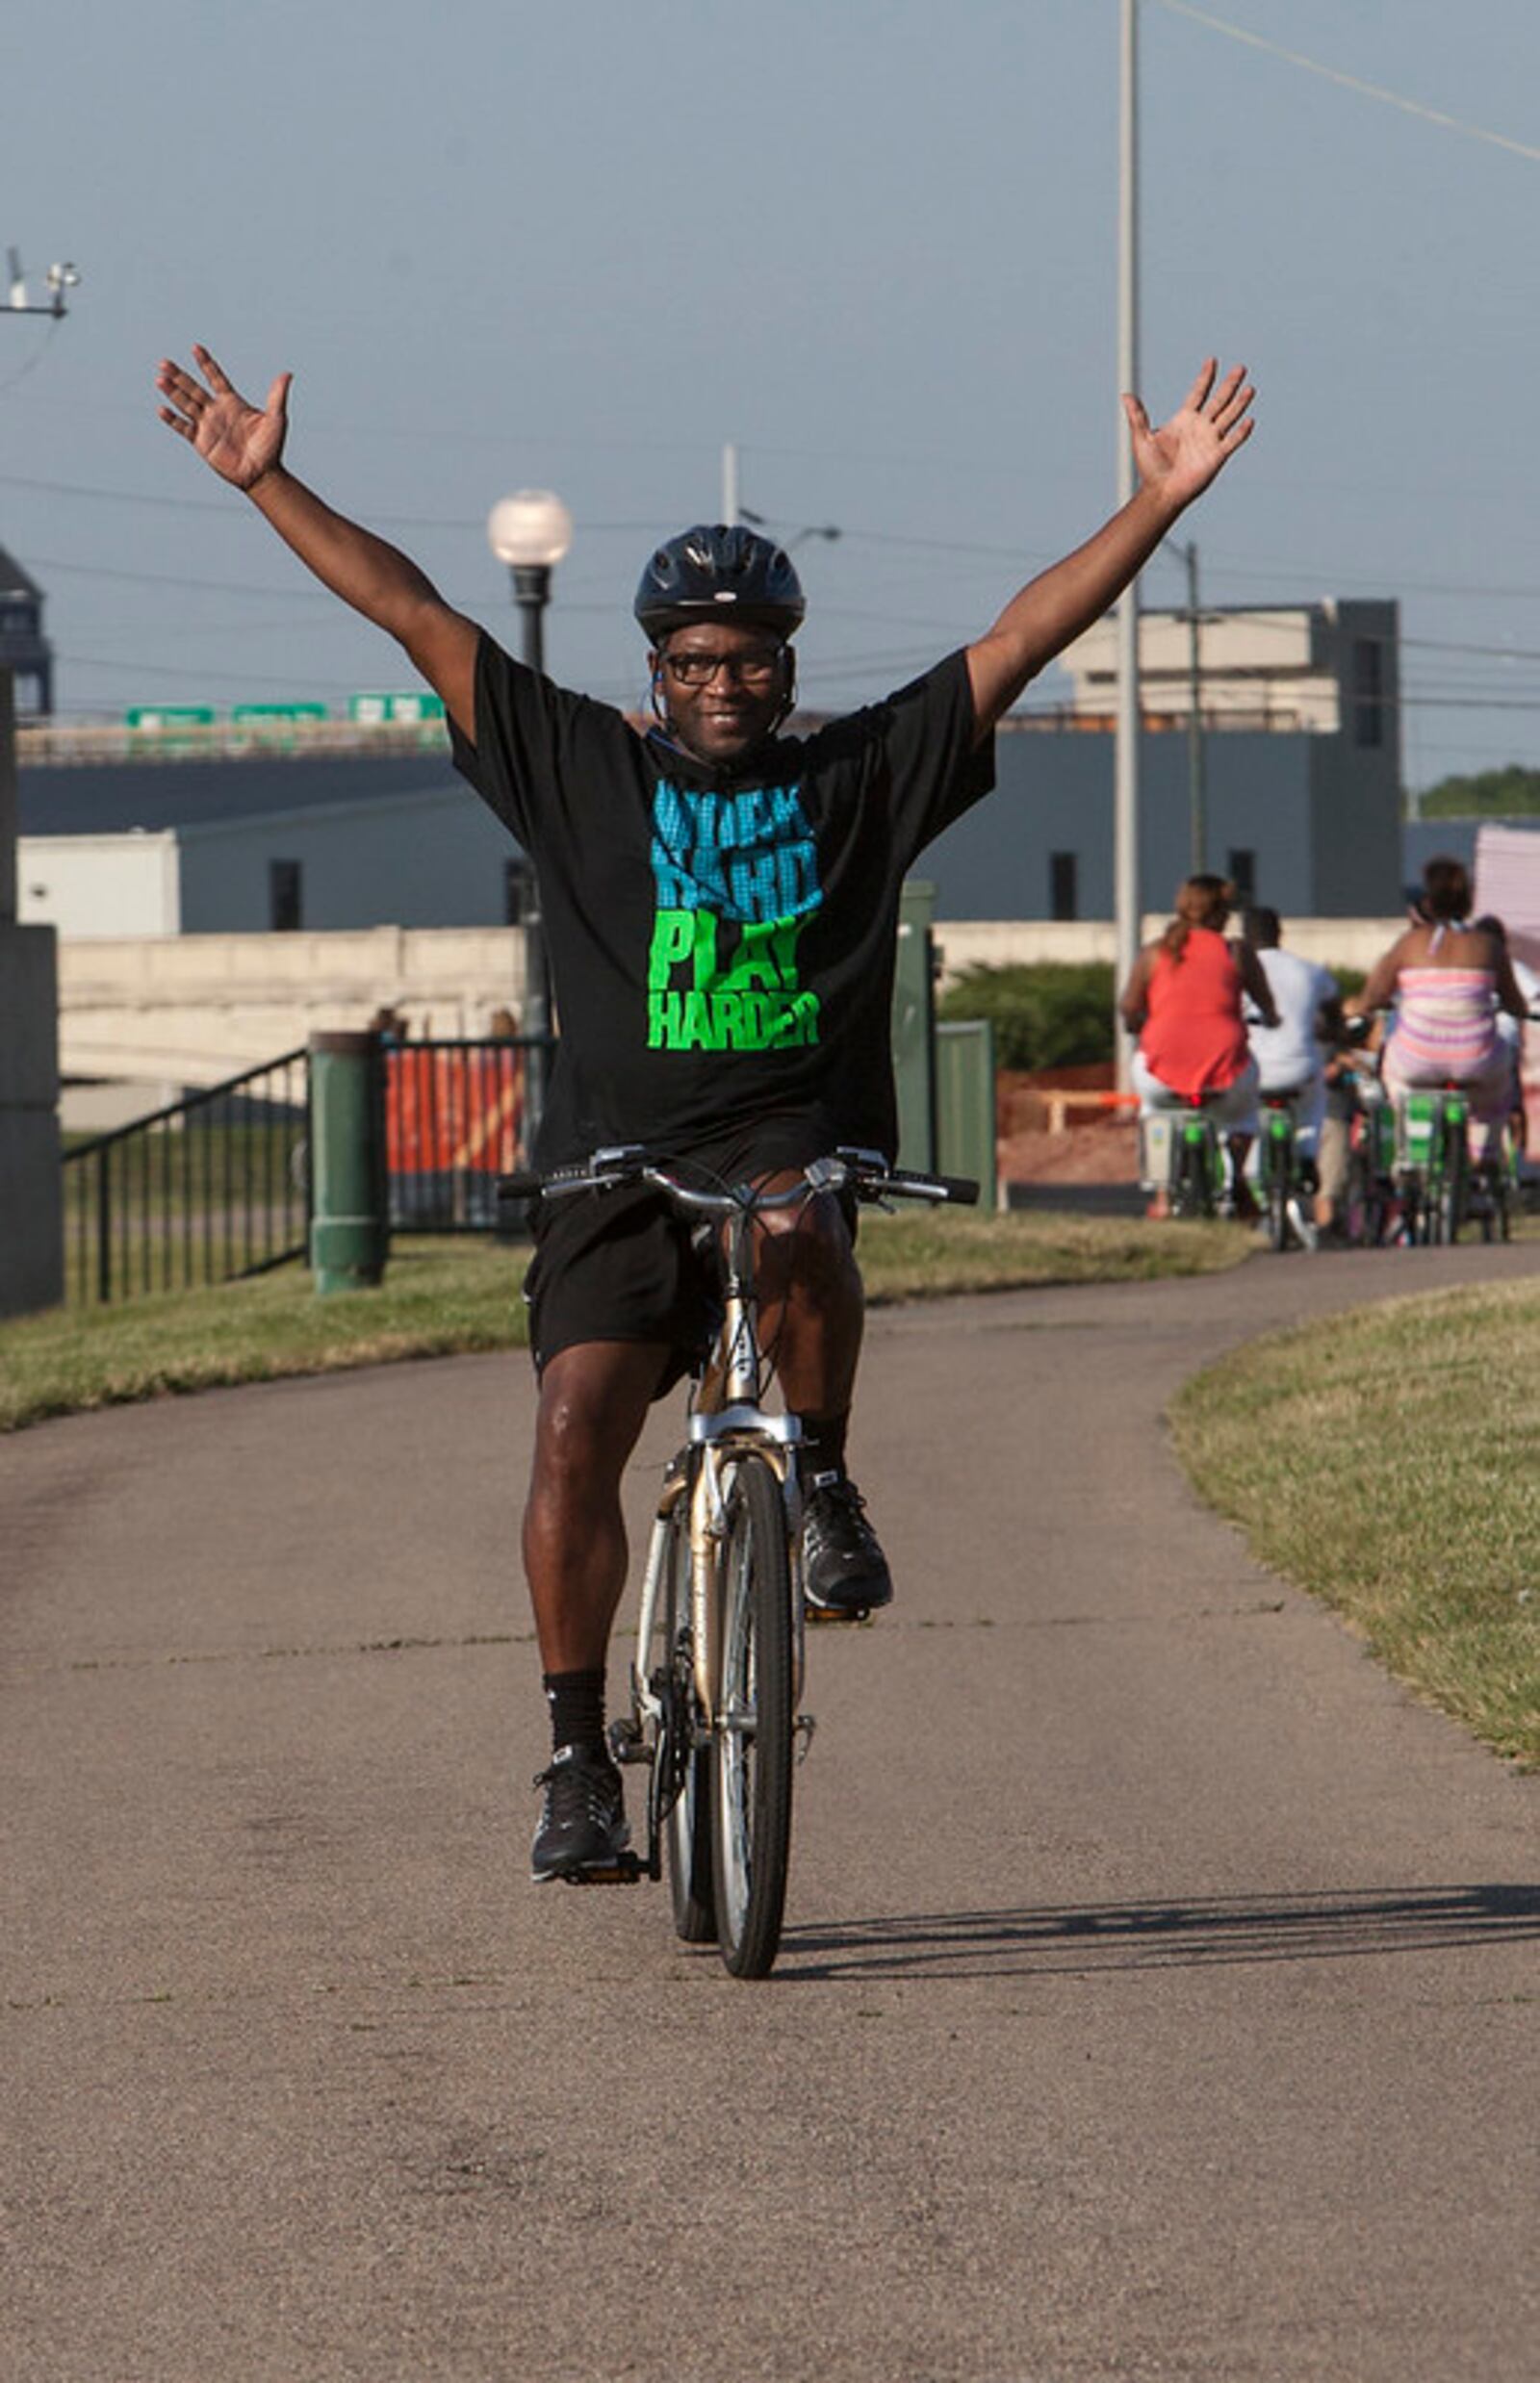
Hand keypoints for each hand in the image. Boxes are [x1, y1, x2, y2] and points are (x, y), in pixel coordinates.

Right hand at [155, 344, 290, 490]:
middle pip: (194, 388)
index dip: (206, 363)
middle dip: (179, 376)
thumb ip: (277, 396)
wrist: (262, 474)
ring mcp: (207, 425)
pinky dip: (173, 419)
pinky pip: (183, 428)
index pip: (215, 378)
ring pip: (185, 404)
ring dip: (172, 392)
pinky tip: (162, 409)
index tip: (195, 348)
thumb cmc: (271, 448)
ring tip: (160, 379)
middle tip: (164, 362)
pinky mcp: (201, 442)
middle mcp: (216, 410)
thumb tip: (287, 374)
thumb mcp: (276, 419)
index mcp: (232, 402)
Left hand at [1122, 358, 1254, 511]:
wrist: (1160, 492)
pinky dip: (1241, 432)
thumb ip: (1137, 416)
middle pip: (1219, 401)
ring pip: (1229, 417)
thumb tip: (1125, 395)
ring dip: (1239, 403)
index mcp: (1184, 419)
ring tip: (1250, 389)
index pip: (1198, 393)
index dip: (1205, 377)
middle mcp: (1200, 427)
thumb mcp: (1142, 438)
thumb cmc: (1150, 468)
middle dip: (1229, 384)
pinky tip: (1249, 420)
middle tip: (1240, 368)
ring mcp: (1210, 440)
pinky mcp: (1217, 456)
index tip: (1212, 360)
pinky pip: (1232, 441)